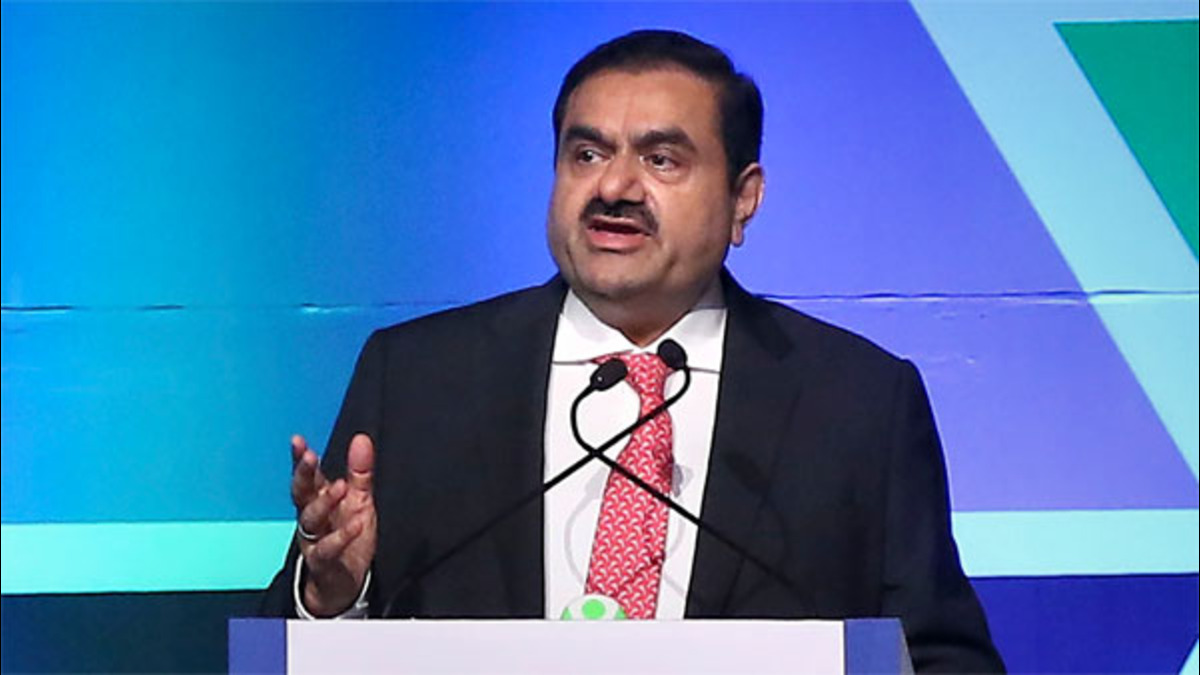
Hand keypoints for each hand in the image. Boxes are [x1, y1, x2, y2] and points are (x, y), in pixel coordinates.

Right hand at [290, 433, 376, 616]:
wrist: (343, 582)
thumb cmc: (348, 536)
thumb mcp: (359, 499)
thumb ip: (360, 472)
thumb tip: (362, 439)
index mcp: (318, 499)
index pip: (308, 476)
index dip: (301, 459)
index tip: (297, 441)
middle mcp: (311, 517)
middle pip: (301, 493)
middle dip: (303, 474)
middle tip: (309, 457)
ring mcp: (314, 539)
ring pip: (310, 519)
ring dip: (324, 502)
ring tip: (340, 487)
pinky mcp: (323, 561)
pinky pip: (328, 548)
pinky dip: (342, 536)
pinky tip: (356, 524)